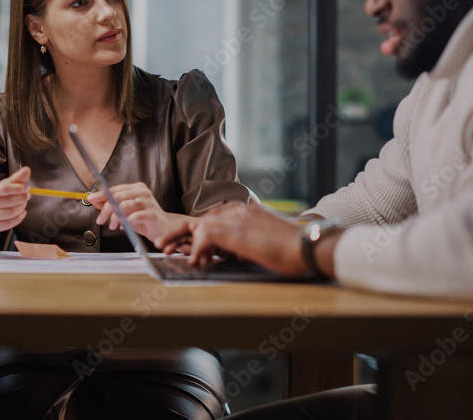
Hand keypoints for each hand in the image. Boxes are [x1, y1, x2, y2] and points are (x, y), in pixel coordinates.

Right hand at [0, 166, 30, 237]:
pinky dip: (18, 218)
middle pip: (8, 201)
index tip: (27, 188)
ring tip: (23, 204)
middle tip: (26, 196)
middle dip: (22, 198)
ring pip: (10, 213)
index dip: (18, 188)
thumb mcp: (1, 186)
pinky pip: (9, 223)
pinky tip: (21, 213)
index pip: (4, 188)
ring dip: (21, 208)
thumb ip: (15, 179)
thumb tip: (27, 170)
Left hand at [88, 182, 190, 243]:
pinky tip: (125, 226)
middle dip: (105, 209)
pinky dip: (127, 222)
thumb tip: (95, 200)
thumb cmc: (145, 220)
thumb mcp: (125, 212)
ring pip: (124, 205)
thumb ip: (111, 205)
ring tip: (113, 226)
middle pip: (117, 196)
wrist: (163, 229)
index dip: (101, 194)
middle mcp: (142, 192)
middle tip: (100, 219)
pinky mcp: (152, 214)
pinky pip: (135, 216)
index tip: (91, 199)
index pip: (115, 189)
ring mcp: (148, 202)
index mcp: (136, 188)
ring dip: (115, 218)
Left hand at [155, 202, 308, 274]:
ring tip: (167, 251)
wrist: (307, 245)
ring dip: (181, 239)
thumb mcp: (267, 239)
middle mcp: (239, 210)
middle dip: (181, 233)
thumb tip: (240, 251)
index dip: (197, 230)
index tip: (185, 241)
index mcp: (247, 210)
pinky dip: (196, 249)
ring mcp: (236, 219)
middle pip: (201, 219)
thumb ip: (250, 239)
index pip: (214, 217)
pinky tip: (192, 261)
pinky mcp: (235, 231)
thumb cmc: (294, 247)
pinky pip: (206, 237)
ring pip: (199, 225)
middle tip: (165, 245)